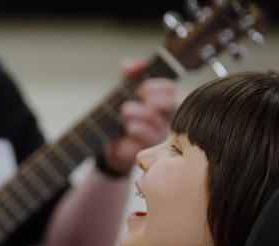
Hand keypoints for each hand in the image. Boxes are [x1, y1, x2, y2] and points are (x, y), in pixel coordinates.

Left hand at [99, 58, 177, 173]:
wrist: (107, 144)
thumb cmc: (119, 116)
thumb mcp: (121, 90)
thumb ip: (129, 73)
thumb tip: (138, 63)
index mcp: (160, 101)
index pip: (168, 88)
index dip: (154, 85)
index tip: (138, 88)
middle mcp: (164, 117)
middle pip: (171, 102)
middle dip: (150, 98)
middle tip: (135, 100)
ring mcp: (158, 133)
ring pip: (155, 117)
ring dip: (136, 111)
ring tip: (124, 113)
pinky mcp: (149, 148)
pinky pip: (146, 134)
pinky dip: (134, 127)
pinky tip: (127, 127)